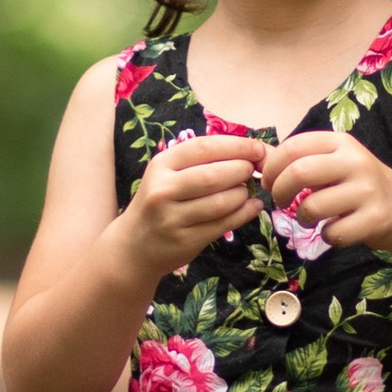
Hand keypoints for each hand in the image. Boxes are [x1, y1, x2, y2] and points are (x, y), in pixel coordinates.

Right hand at [122, 129, 261, 274]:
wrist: (134, 245)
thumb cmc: (159, 202)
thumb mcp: (167, 175)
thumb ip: (200, 162)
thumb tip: (249, 152)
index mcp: (161, 165)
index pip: (204, 147)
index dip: (237, 146)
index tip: (258, 148)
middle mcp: (163, 189)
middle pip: (213, 175)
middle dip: (241, 170)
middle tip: (252, 171)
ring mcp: (173, 218)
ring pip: (221, 202)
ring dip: (243, 194)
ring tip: (247, 191)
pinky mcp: (185, 241)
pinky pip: (223, 224)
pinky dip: (245, 214)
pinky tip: (252, 207)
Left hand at [260, 130, 391, 256]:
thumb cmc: (357, 184)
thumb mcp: (333, 163)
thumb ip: (299, 159)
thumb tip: (257, 158)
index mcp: (340, 142)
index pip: (293, 147)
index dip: (271, 167)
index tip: (267, 182)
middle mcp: (355, 161)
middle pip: (299, 172)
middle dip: (279, 192)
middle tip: (279, 203)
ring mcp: (368, 190)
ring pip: (313, 207)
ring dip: (302, 218)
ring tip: (309, 218)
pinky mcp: (375, 218)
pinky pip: (333, 233)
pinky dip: (326, 236)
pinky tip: (335, 230)